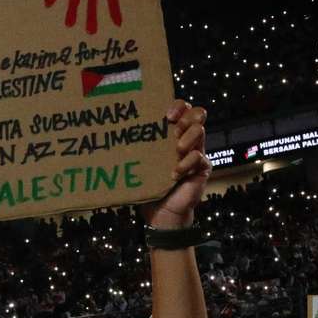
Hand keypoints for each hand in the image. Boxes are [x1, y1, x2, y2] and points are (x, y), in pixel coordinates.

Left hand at [140, 103, 209, 228]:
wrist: (161, 211)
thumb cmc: (149, 183)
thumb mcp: (143, 160)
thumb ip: (140, 145)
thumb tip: (115, 129)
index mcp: (172, 132)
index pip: (181, 108)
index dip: (177, 106)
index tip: (166, 115)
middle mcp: (186, 138)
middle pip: (197, 114)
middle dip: (186, 118)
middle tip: (174, 130)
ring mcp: (196, 151)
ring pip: (200, 130)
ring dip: (188, 137)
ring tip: (176, 150)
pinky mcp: (203, 167)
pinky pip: (199, 156)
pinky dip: (186, 164)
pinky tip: (175, 173)